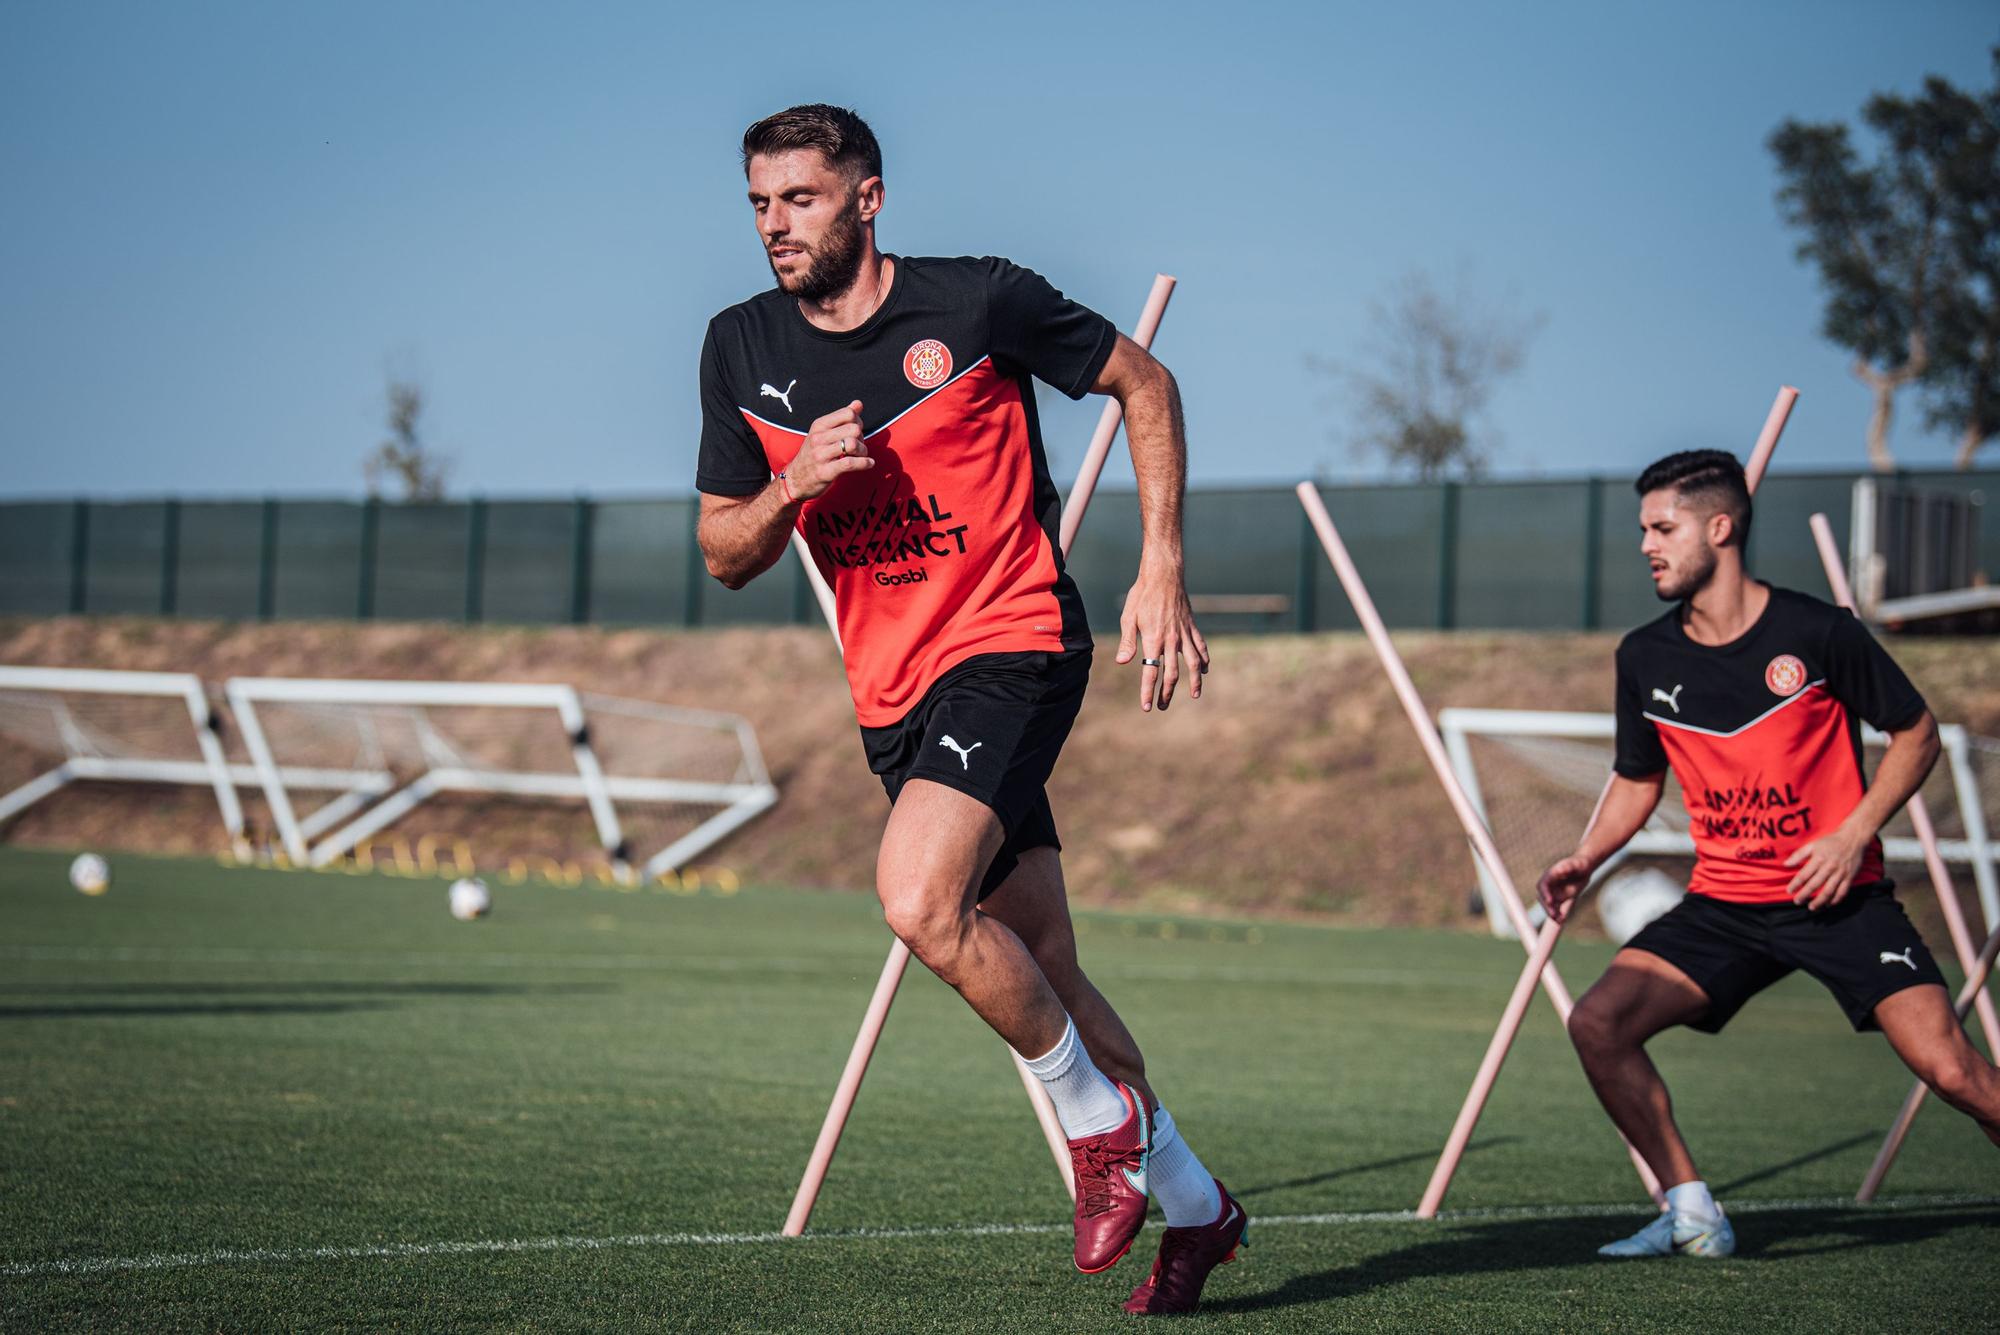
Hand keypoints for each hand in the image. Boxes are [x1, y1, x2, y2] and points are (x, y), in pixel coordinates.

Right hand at [784, 401, 873, 500]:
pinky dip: (864, 463)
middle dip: (862, 437)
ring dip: (863, 451)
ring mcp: (821, 455)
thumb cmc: (813, 454)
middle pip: (854, 428)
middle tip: (858, 446)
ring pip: (853, 444)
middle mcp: (818, 438)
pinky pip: (850, 463)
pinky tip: (869, 463)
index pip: (848, 413)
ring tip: (861, 455)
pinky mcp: (825, 472)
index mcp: (819, 425)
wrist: (795, 480)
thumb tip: (858, 403)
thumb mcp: (823, 432)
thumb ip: (842, 418)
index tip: (856, 432)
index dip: (858, 421)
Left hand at [1114, 558, 1208, 711]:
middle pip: (1172, 674)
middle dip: (1167, 693)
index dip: (1148, 691)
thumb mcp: (1128, 617)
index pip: (1151, 672)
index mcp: (1153, 640)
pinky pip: (1201, 646)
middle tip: (1162, 706)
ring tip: (1195, 695)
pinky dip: (1204, 659)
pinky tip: (1205, 669)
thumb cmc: (1142, 595)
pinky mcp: (1191, 626)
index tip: (1147, 706)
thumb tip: (1122, 662)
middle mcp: (1171, 640)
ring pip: (1193, 663)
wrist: (1163, 575)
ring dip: (1194, 681)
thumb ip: (1127, 642)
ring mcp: (1183, 634)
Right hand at [1537, 854, 1592, 924]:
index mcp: (1550, 875)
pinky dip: (1558, 915)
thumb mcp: (1575, 864)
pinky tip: (1562, 921)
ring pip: (1549, 905)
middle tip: (1553, 915)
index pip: (1543, 885)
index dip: (1545, 893)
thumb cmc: (1579, 864)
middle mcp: (1549, 885)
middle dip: (1547, 907)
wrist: (1583, 869)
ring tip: (1559, 921)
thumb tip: (1561, 869)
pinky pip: (1556, 908)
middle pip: (1543, 897)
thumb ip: (1568, 867)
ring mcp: (1553, 892)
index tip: (1550, 901)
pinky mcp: (1559, 899)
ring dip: (1552, 913)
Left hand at [1785, 829, 1865, 909]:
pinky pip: (1843, 891)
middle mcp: (1830, 867)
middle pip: (1815, 884)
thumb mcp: (1813, 845)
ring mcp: (1840, 873)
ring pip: (1829, 891)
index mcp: (1819, 859)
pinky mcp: (1849, 877)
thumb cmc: (1830, 842)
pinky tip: (1828, 904)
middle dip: (1805, 894)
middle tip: (1797, 901)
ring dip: (1820, 901)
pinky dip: (1836, 900)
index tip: (1789, 891)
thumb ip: (1798, 855)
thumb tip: (1786, 864)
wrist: (1853, 839)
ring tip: (1811, 907)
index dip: (1795, 884)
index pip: (1804, 875)